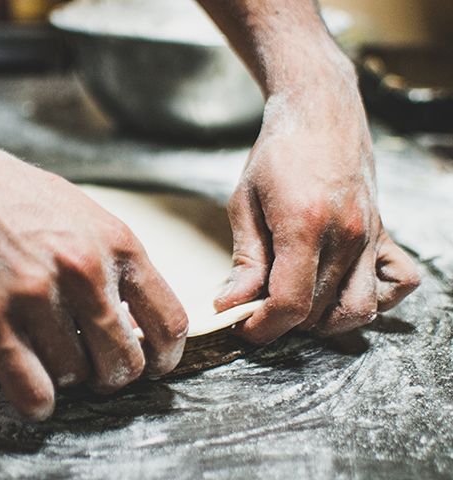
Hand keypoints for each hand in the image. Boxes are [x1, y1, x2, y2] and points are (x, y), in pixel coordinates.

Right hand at [0, 139, 187, 419]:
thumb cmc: (18, 199)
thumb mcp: (86, 217)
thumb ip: (116, 265)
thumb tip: (137, 321)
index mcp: (117, 245)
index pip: (169, 322)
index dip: (166, 357)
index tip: (153, 366)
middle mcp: (83, 271)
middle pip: (125, 362)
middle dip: (113, 375)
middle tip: (94, 368)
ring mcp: (35, 296)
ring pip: (75, 377)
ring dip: (66, 378)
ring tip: (48, 354)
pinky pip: (32, 390)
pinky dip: (38, 403)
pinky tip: (35, 394)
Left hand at [215, 83, 419, 343]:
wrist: (321, 111)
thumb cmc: (277, 153)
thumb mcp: (244, 202)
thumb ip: (245, 258)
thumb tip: (231, 304)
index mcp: (304, 225)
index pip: (290, 303)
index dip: (264, 327)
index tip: (243, 326)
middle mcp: (346, 235)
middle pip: (319, 311)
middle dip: (283, 323)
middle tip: (256, 308)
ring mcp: (372, 235)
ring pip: (358, 309)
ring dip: (323, 320)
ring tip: (293, 302)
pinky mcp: (385, 232)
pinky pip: (398, 284)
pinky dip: (373, 298)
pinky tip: (339, 288)